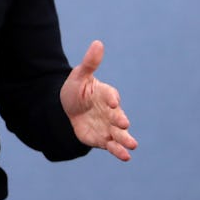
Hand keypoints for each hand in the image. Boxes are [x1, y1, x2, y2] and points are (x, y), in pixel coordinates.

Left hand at [60, 40, 137, 160]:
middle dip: (121, 120)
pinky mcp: (103, 139)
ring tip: (132, 145)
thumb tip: (98, 43)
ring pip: (119, 134)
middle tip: (123, 124)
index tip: (112, 102)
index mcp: (105, 94)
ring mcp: (108, 126)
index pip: (110, 95)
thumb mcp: (80, 76)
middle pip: (118, 116)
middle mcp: (110, 111)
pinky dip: (119, 151)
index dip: (111, 98)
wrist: (67, 109)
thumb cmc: (76, 90)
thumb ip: (90, 63)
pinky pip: (112, 145)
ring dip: (125, 139)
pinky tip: (125, 156)